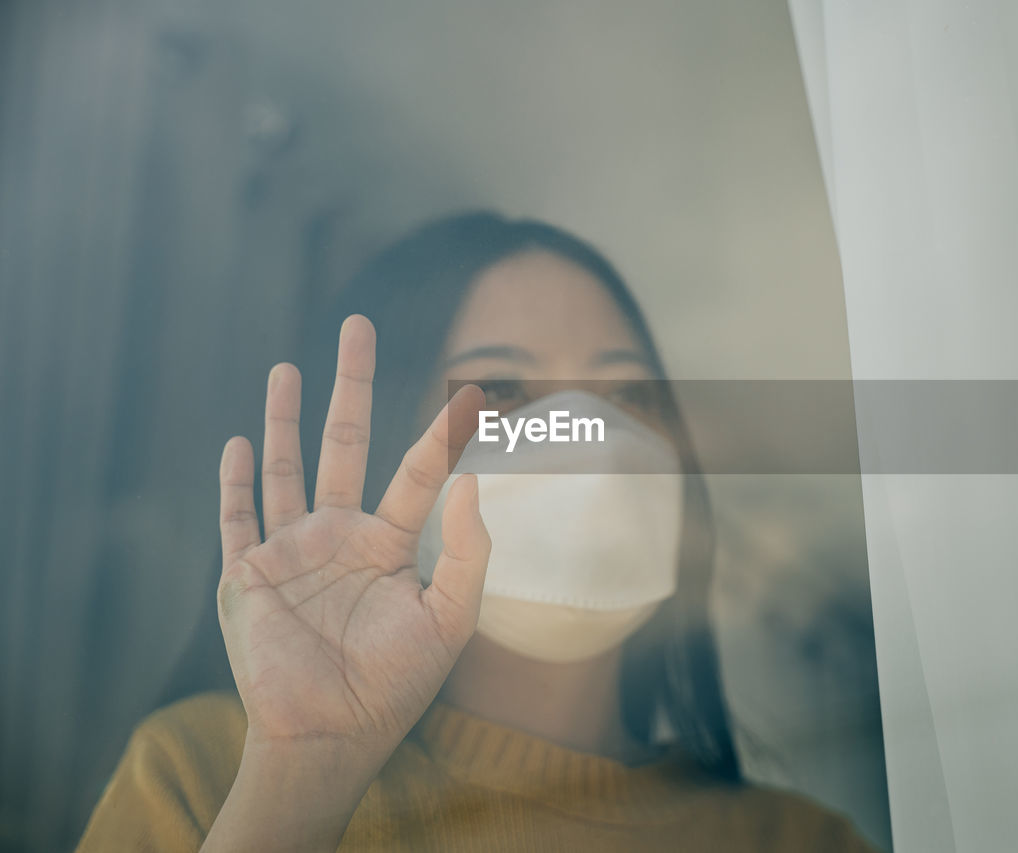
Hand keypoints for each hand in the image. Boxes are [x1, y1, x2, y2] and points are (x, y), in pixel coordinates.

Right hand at [216, 314, 488, 759]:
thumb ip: (467, 551)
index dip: (442, 433)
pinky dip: (235, 481)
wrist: (331, 734)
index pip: (418, 472)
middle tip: (358, 327)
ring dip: (285, 419)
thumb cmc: (397, 684)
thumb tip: (471, 483)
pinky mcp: (247, 573)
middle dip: (350, 387)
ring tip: (289, 369)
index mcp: (388, 544)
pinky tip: (238, 443)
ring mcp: (290, 551)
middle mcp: (339, 536)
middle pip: (344, 444)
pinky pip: (237, 518)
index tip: (468, 392)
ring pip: (285, 468)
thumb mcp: (451, 619)